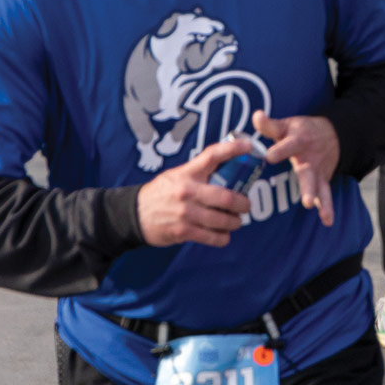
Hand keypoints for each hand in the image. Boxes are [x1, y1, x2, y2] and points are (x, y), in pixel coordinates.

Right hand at [137, 138, 251, 246]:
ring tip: (236, 221)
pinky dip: (223, 238)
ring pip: (222, 219)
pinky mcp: (183, 231)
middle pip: (226, 196)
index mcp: (187, 173)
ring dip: (235, 222)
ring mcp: (185, 212)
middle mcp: (187, 191)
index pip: (212, 155)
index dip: (233, 149)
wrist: (136, 213)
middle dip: (243, 203)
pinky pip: (212, 237)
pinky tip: (224, 235)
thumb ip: (199, 173)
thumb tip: (229, 169)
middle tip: (246, 205)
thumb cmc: (161, 192)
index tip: (249, 146)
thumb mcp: (177, 175)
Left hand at [253, 109, 338, 226]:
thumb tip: (256, 115)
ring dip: (315, 195)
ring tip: (310, 205)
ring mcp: (317, 171)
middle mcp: (309, 158)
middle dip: (304, 183)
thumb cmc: (300, 131)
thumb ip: (269, 124)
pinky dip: (327, 207)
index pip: (288, 145)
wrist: (331, 135)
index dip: (279, 150)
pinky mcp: (322, 180)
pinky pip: (326, 194)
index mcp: (298, 141)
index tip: (269, 156)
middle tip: (301, 195)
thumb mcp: (286, 124)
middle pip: (306, 171)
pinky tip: (327, 221)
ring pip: (317, 184)